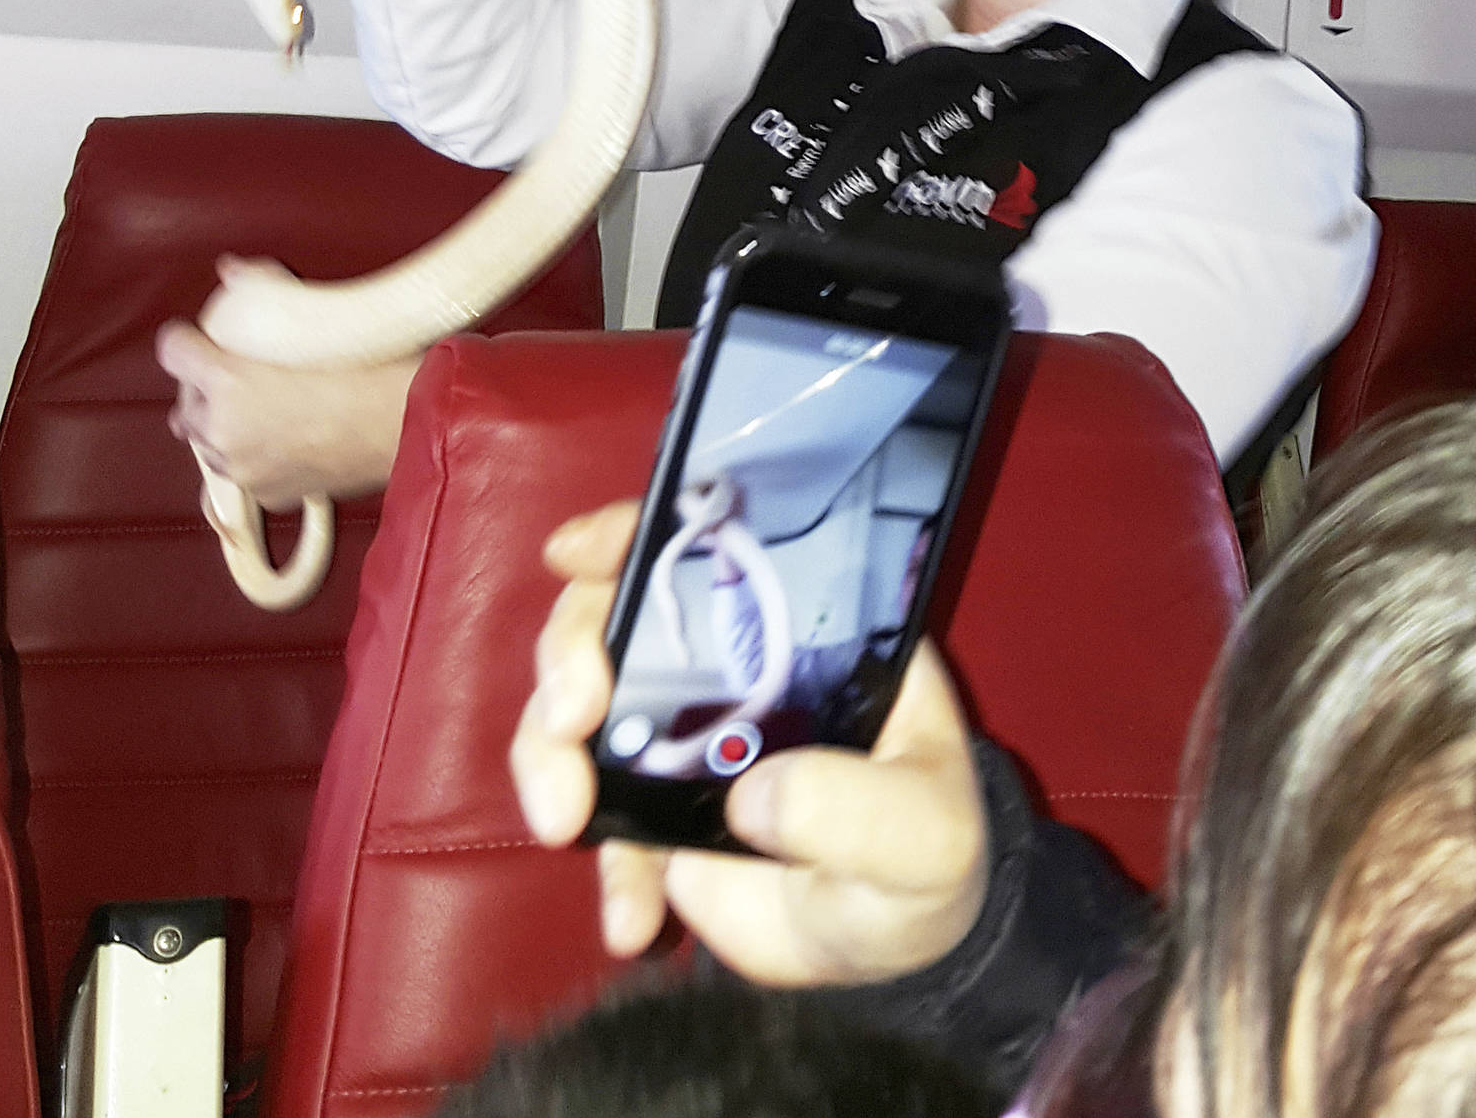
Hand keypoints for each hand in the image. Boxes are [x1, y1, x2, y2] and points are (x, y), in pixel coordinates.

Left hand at [155, 258, 417, 508]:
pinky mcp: (268, 493)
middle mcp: (223, 428)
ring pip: (209, 444)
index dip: (188, 340)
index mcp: (226, 380)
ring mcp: (244, 467)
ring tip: (261, 413)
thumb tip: (234, 270)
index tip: (200, 338)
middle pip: (185, 401)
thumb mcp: (319, 319)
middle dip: (207, 390)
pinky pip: (246, 474)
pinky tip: (286, 442)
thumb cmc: (370, 369)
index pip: (173, 350)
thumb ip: (265, 289)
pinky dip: (258, 460)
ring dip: (225, 428)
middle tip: (242, 376)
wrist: (409, 424)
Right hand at [510, 503, 989, 987]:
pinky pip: (602, 827)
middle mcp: (725, 664)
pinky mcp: (655, 818)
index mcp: (797, 626)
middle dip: (570, 652)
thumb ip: (858, 807)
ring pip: (577, 713)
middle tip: (573, 718)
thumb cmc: (927, 850)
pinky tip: (633, 921)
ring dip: (548, 757)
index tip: (580, 553)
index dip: (636, 532)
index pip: (708, 544)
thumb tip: (753, 796)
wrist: (899, 943)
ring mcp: (678, 738)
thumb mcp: (926, 829)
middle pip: (613, 615)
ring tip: (567, 822)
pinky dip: (605, 872)